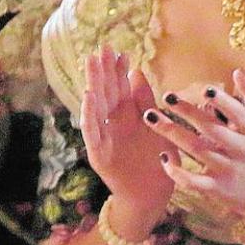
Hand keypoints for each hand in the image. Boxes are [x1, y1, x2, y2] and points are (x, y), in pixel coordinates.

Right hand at [80, 47, 173, 223]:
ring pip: (96, 108)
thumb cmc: (155, 160)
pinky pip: (93, 132)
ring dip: (93, 86)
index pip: (120, 88)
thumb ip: (145, 100)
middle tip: (101, 49)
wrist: (151, 195)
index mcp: (127, 117)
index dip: (118, 70)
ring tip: (91, 65)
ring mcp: (105, 138)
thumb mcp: (155, 126)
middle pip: (106, 93)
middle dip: (103, 71)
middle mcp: (113, 125)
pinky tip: (89, 97)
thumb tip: (137, 71)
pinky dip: (90, 115)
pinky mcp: (99, 154)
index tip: (118, 50)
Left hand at [151, 69, 244, 225]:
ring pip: (198, 150)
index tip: (205, 90)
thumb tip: (239, 71)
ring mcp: (229, 169)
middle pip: (212, 129)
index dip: (224, 102)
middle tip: (167, 96)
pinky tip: (163, 157)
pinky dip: (178, 172)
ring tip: (151, 117)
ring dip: (173, 133)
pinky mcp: (218, 189)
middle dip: (188, 112)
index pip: (238, 113)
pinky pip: (194, 182)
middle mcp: (242, 149)